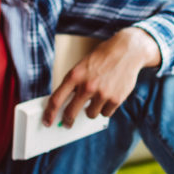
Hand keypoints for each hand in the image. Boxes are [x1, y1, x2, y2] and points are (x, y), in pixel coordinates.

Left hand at [45, 27, 161, 126]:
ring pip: (90, 115)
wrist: (126, 51)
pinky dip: (105, 108)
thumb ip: (73, 84)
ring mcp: (102, 94)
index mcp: (74, 76)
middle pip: (70, 113)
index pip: (56, 100)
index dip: (49, 114)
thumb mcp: (82, 67)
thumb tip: (65, 106)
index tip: (47, 121)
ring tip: (97, 97)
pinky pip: (105, 114)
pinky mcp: (116, 99)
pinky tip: (108, 97)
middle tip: (67, 123)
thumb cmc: (101, 59)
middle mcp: (87, 86)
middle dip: (67, 120)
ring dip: (91, 110)